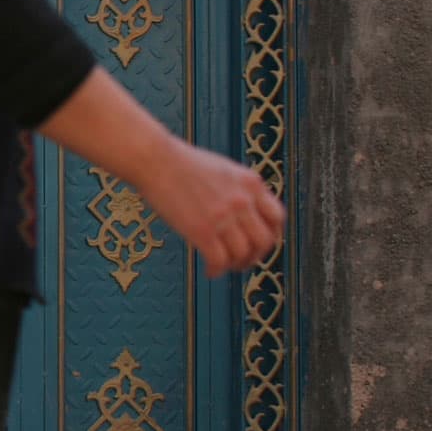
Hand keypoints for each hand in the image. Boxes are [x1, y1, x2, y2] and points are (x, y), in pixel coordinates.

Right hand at [132, 139, 283, 277]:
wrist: (154, 159)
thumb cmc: (180, 162)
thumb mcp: (223, 169)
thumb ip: (238, 189)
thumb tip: (241, 213)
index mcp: (251, 183)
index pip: (277, 217)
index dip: (271, 235)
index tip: (259, 243)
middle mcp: (243, 201)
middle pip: (264, 241)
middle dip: (256, 256)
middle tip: (243, 261)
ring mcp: (224, 216)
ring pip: (243, 254)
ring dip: (236, 265)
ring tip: (223, 266)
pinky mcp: (202, 230)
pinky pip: (219, 260)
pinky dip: (217, 271)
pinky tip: (209, 271)